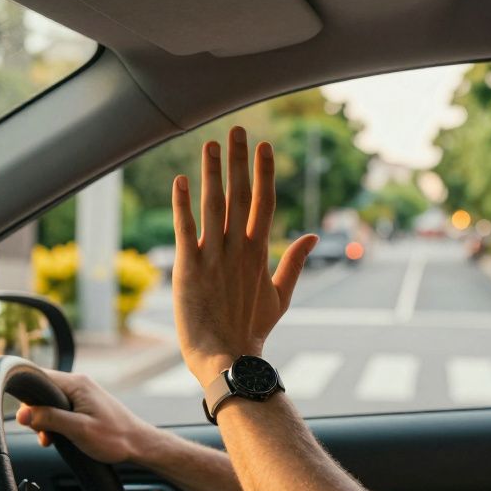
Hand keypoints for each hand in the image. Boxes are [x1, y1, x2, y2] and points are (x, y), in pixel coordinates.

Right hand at [14, 369, 156, 463]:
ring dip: (45, 421)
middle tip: (43, 433)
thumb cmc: (115, 437)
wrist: (139, 444)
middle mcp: (78, 384)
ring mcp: (82, 394)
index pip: (39, 377)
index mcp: (77, 384)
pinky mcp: (84, 405)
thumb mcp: (78, 430)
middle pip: (42, 391)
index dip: (26, 395)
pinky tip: (58, 437)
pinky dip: (54, 423)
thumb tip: (22, 413)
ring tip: (51, 438)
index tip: (23, 415)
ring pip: (49, 402)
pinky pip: (60, 409)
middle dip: (36, 412)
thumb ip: (50, 419)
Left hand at [171, 126, 318, 385]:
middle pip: (240, 195)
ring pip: (214, 205)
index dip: (264, 172)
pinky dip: (183, 204)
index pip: (264, 202)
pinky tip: (180, 180)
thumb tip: (310, 236)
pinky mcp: (189, 268)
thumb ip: (294, 263)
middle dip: (240, 161)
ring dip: (212, 172)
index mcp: (260, 253)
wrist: (227, 360)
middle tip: (239, 130)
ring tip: (211, 144)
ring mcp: (214, 257)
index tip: (265, 146)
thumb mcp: (280, 296)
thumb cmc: (251, 331)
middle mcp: (238, 249)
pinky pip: (185, 229)